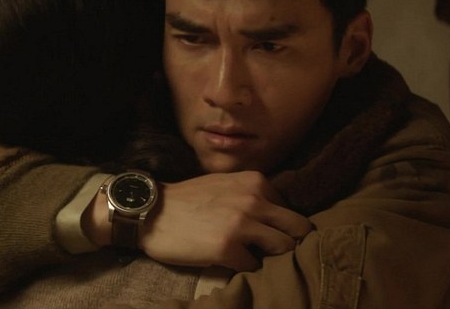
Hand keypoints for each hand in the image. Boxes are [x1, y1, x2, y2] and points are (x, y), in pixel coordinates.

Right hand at [138, 171, 311, 270]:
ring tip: (253, 256)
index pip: (290, 207)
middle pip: (298, 228)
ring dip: (271, 256)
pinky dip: (245, 267)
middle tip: (274, 250)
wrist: (151, 213)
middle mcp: (253, 200)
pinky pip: (255, 266)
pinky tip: (230, 261)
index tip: (270, 232)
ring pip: (284, 247)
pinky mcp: (228, 248)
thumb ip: (251, 194)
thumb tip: (276, 215)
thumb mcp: (224, 184)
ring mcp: (242, 225)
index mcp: (255, 182)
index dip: (281, 224)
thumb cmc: (186, 199)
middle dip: (290, 241)